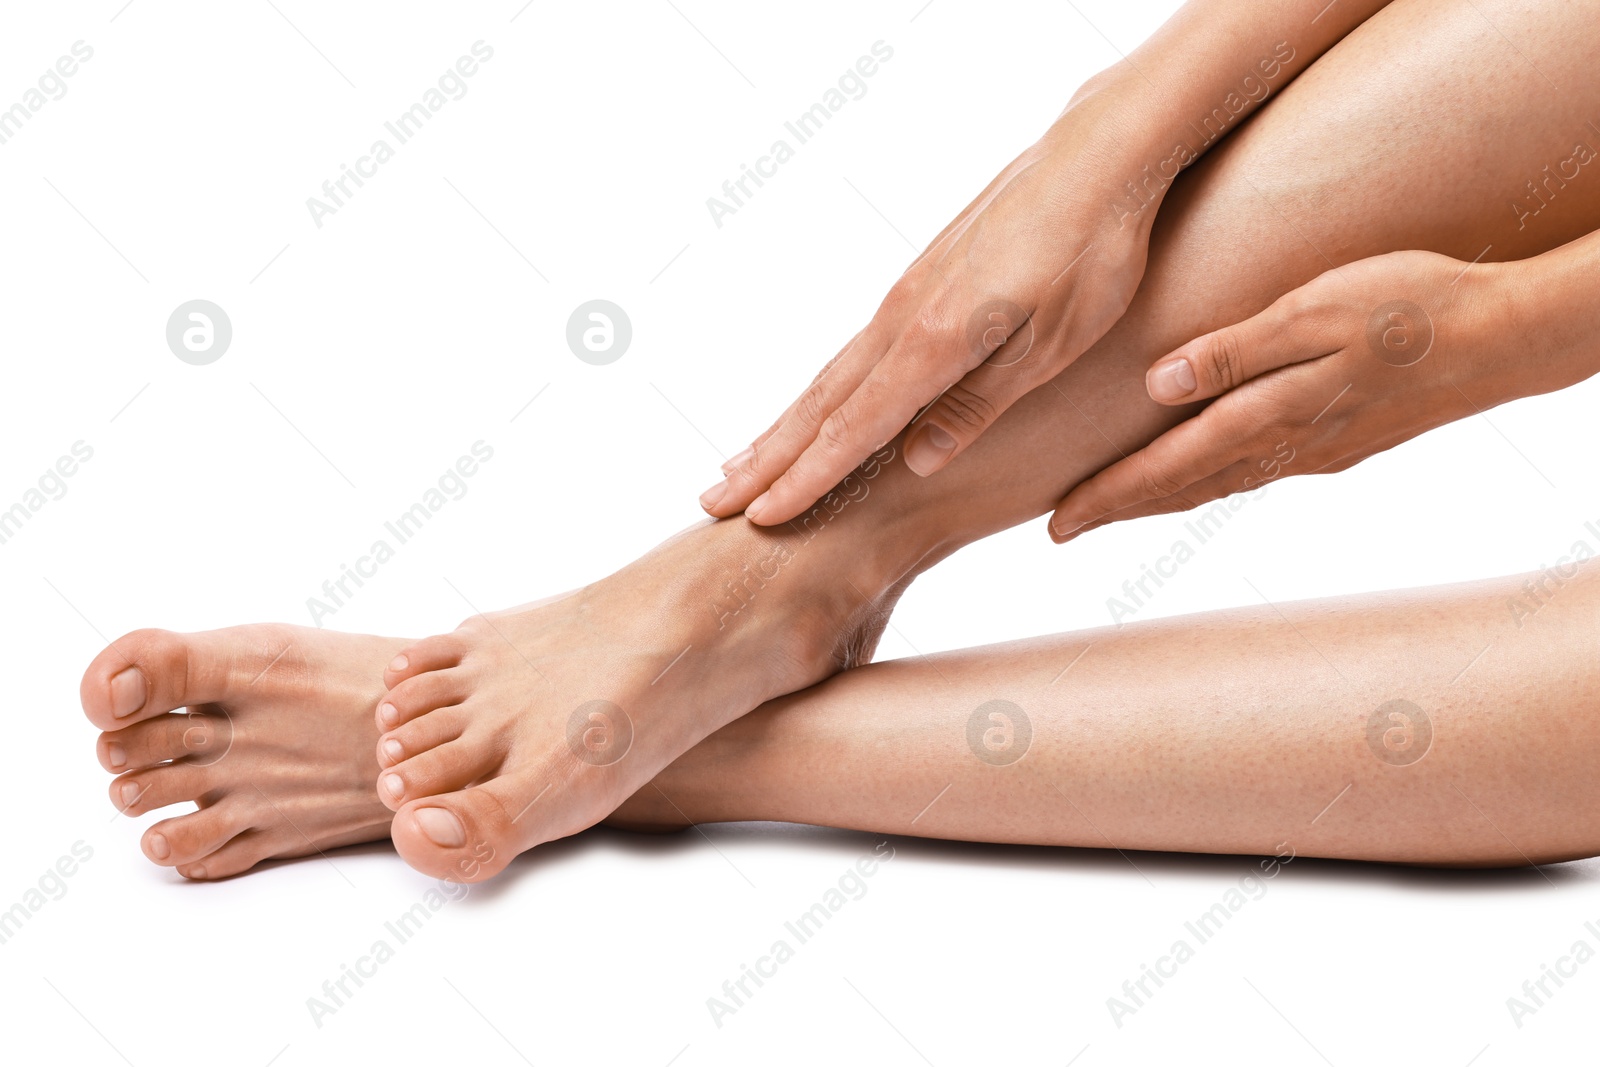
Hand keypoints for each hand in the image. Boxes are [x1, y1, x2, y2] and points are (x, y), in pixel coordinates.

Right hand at [701, 96, 1156, 525]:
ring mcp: (909, 293)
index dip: (807, 479)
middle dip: (767, 458)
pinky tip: (817, 405)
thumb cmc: (1092, 252)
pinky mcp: (926, 277)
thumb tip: (915, 459)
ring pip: (832, 374)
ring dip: (784, 425)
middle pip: (821, 403)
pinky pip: (858, 349)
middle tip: (712, 501)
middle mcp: (904, 316)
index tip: (760, 517)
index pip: (855, 428)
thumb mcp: (1055, 344)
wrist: (1099, 153)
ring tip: (741, 462)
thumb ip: (980, 402)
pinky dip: (824, 390)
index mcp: (934, 341)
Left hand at [1048, 249, 1532, 541]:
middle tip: (1063, 528)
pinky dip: (1213, 481)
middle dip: (1120, 509)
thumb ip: (1235, 349)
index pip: (1165, 468)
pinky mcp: (1345, 442)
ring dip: (1163, 499)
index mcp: (1269, 417)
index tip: (1056, 524)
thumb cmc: (1412, 307)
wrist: (1510, 339)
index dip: (1107, 498)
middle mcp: (1286, 448)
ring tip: (1117, 506)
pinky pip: (1258, 472)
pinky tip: (1206, 474)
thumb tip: (1159, 383)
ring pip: (1220, 484)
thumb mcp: (1315, 309)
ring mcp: (1319, 451)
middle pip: (1183, 488)